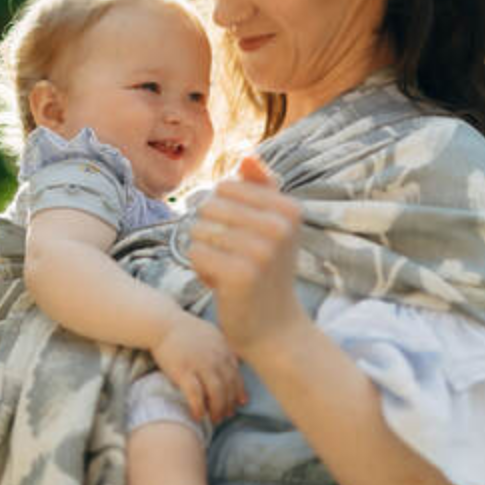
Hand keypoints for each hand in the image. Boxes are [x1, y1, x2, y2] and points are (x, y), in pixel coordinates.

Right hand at [151, 311, 246, 422]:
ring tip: (214, 419)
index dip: (239, 392)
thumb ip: (225, 348)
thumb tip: (237, 363)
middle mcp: (215, 357)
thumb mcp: (212, 334)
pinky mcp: (184, 371)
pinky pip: (196, 395)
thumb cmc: (186, 330)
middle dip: (229, 404)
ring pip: (216, 393)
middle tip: (226, 415)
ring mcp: (200, 364)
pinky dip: (199, 407)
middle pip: (229, 387)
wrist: (163, 323)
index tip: (240, 404)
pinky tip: (198, 416)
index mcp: (223, 349)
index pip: (237, 375)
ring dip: (217, 409)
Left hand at [188, 154, 307, 361]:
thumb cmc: (268, 271)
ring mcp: (261, 250)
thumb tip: (247, 156)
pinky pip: (196, 254)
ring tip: (225, 268)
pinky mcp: (240, 274)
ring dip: (204, 250)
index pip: (226, 187)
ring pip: (199, 229)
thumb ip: (262, 188)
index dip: (221, 211)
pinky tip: (220, 284)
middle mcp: (279, 226)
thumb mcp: (274, 226)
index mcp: (289, 208)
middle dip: (209, 232)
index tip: (240, 236)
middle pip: (210, 206)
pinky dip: (200, 269)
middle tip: (230, 257)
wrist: (274, 328)